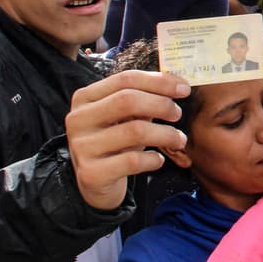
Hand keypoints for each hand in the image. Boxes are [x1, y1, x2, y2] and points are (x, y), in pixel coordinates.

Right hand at [65, 70, 190, 209]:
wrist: (94, 182)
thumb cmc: (115, 142)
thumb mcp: (123, 117)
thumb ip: (143, 98)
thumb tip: (177, 84)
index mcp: (85, 97)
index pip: (125, 79)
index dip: (158, 81)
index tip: (184, 88)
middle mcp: (78, 119)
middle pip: (127, 100)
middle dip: (161, 104)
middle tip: (177, 114)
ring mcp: (82, 146)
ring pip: (134, 131)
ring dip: (165, 134)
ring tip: (179, 139)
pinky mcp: (92, 173)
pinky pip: (132, 161)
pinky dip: (153, 159)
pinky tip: (158, 160)